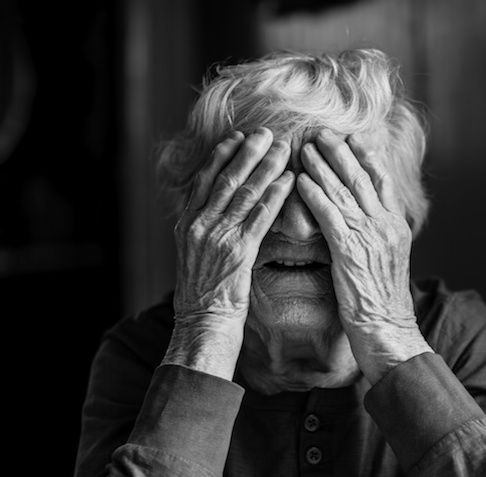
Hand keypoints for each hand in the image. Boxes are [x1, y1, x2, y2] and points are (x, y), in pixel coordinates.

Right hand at [165, 128, 294, 376]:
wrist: (202, 324)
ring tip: (283, 149)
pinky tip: (288, 181)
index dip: (223, 155)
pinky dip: (275, 196)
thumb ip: (204, 230)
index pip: (205, 180)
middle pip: (226, 179)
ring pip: (244, 194)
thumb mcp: (194, 256)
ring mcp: (217, 237)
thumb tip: (218, 210)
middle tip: (267, 132)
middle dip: (247, 152)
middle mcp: (199, 225)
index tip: (238, 136)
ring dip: (265, 167)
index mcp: (187, 224)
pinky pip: (260, 217)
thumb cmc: (203, 294)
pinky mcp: (238, 252)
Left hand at [297, 128, 431, 382]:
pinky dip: (316, 196)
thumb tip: (368, 221)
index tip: (353, 138)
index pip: (382, 182)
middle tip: (323, 132)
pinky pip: (331, 216)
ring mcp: (370, 237)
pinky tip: (302, 181)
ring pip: (345, 193)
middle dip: (342, 152)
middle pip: (363, 179)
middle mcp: (386, 226)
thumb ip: (379, 237)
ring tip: (307, 147)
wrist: (388, 330)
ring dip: (324, 167)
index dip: (367, 157)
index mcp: (396, 227)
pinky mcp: (351, 252)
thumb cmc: (383, 302)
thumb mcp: (388, 263)